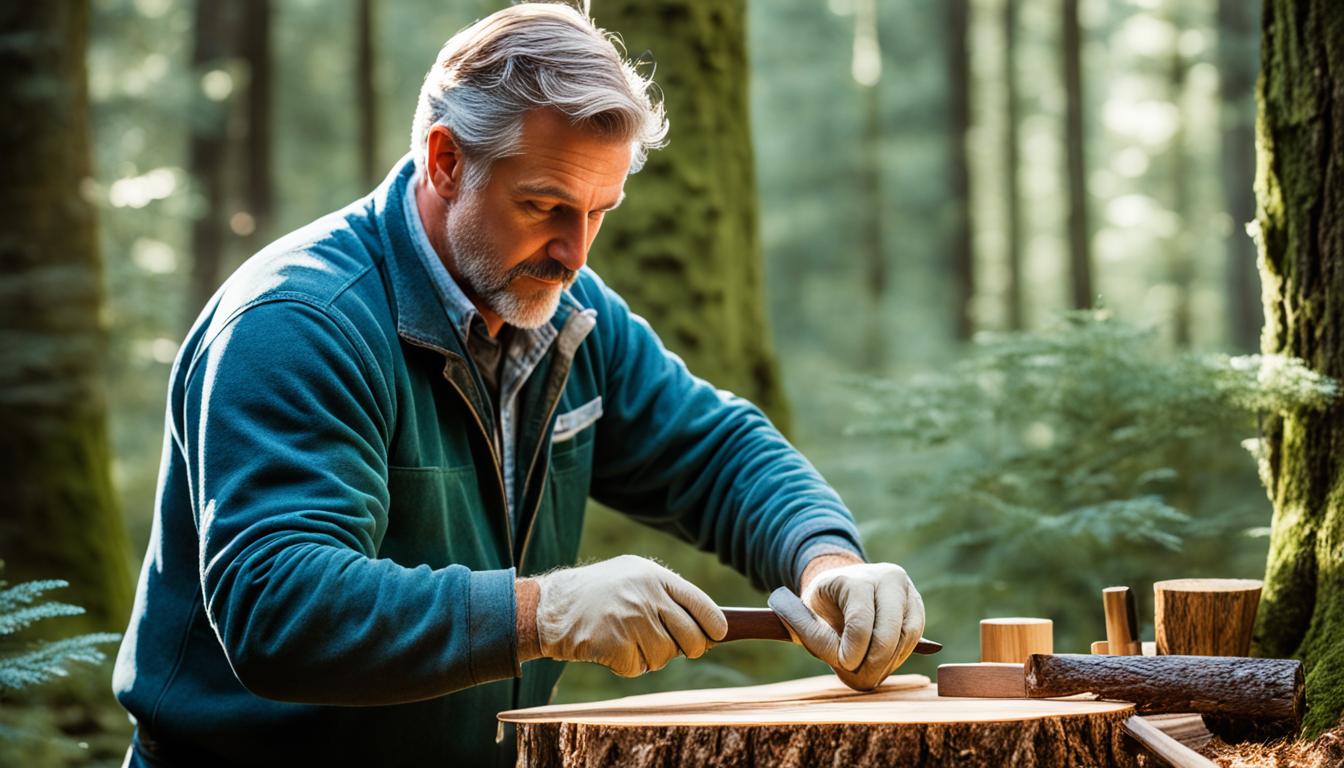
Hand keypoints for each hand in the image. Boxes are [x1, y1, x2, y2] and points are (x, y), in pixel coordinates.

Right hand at [533, 555, 727, 676]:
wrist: (549, 608)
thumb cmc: (595, 594)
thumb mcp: (631, 577)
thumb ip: (664, 595)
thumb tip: (707, 626)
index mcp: (653, 576)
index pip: (700, 603)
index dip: (714, 624)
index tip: (719, 635)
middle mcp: (646, 595)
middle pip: (691, 638)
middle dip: (687, 649)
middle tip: (670, 646)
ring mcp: (631, 619)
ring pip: (665, 657)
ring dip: (650, 656)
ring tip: (626, 639)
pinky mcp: (615, 643)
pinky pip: (639, 667)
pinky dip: (627, 665)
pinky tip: (609, 649)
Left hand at [771, 561, 924, 690]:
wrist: (840, 587)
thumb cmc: (823, 605)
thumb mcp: (809, 618)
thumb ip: (821, 640)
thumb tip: (849, 665)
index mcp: (854, 578)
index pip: (860, 621)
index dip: (854, 650)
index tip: (845, 665)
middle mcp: (885, 578)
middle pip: (889, 630)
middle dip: (875, 662)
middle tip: (863, 681)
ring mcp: (905, 590)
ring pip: (907, 635)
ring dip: (890, 662)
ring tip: (871, 673)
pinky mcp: (916, 604)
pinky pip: (914, 636)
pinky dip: (899, 655)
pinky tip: (882, 664)